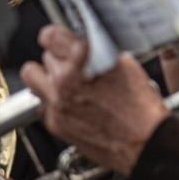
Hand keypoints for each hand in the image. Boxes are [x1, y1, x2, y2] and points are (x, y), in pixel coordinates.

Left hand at [22, 25, 168, 175]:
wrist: (144, 145)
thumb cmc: (141, 109)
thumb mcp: (126, 66)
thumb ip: (100, 51)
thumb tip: (89, 43)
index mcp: (81, 62)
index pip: (50, 35)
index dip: (56, 35)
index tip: (59, 37)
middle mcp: (63, 83)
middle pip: (45, 56)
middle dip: (59, 57)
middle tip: (76, 63)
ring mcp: (56, 105)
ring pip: (34, 78)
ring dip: (48, 76)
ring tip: (66, 80)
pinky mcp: (55, 124)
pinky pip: (43, 102)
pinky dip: (55, 99)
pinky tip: (75, 102)